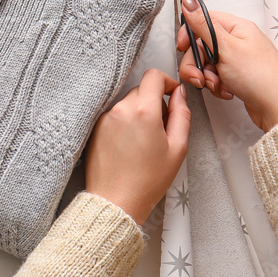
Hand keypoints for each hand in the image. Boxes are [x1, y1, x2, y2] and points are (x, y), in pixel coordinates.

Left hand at [84, 69, 190, 225]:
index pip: (154, 76)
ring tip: (144, 140)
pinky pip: (115, 114)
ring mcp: (105, 118)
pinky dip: (125, 121)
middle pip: (141, 90)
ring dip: (139, 112)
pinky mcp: (95, 127)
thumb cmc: (147, 180)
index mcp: (143, 112)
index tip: (172, 94)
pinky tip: (129, 145)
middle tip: (161, 127)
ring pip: (127, 102)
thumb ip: (182, 115)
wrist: (116, 200)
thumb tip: (180, 94)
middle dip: (154, 101)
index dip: (167, 82)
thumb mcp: (177, 148)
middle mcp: (120, 109)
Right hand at [177, 0, 277, 131]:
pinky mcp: (237, 75)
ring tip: (218, 84)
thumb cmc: (261, 77)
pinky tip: (226, 90)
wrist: (277, 107)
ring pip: (207, 63)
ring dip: (207, 77)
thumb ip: (203, 25)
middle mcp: (237, 41)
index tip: (183, 46)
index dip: (189, 35)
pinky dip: (217, 85)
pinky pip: (216, 76)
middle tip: (202, 74)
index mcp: (236, 28)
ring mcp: (237, 59)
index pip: (202, 21)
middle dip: (198, 64)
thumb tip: (189, 1)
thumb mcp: (226, 47)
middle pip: (201, 45)